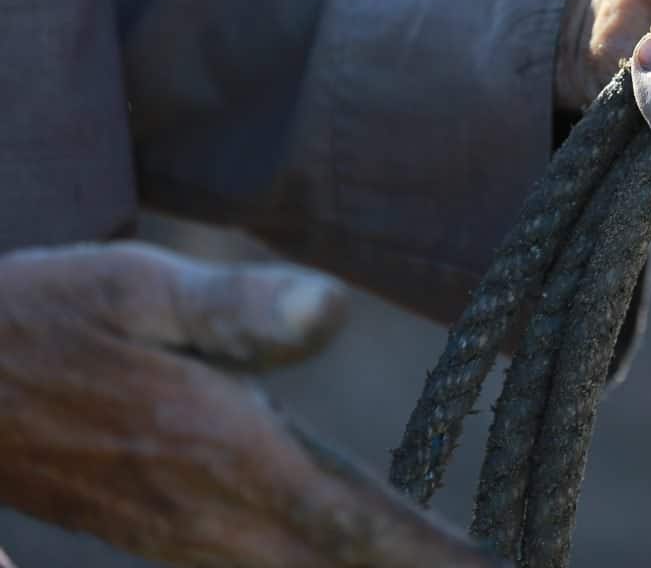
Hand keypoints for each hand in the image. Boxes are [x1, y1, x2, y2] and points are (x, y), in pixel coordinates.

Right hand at [0, 244, 504, 567]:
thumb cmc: (47, 317)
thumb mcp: (138, 284)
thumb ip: (237, 305)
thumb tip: (331, 308)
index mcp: (221, 450)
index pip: (351, 520)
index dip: (430, 555)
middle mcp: (210, 510)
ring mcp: (185, 534)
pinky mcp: (167, 533)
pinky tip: (356, 559)